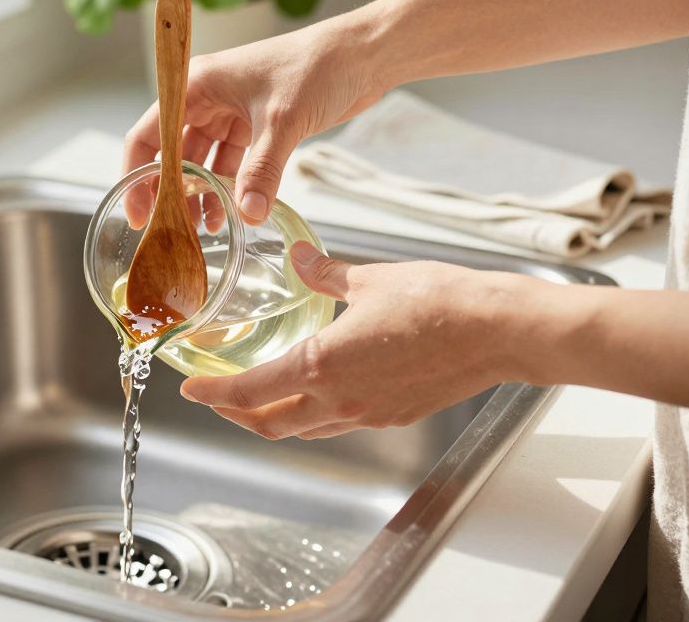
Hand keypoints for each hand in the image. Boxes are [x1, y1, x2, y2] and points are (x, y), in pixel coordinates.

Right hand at [123, 18, 384, 227]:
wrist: (362, 56)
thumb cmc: (316, 66)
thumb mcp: (282, 121)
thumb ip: (261, 170)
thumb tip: (247, 214)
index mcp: (197, 85)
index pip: (148, 135)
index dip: (137, 176)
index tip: (137, 214)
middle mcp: (207, 100)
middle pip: (172, 154)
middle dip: (170, 193)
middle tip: (168, 231)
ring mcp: (230, 114)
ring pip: (202, 163)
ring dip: (200, 195)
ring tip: (200, 231)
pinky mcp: (255, 128)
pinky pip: (231, 165)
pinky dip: (228, 189)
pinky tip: (231, 214)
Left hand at [179, 241, 542, 438]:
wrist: (498, 331)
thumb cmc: (439, 302)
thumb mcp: (370, 279)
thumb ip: (325, 275)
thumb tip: (300, 259)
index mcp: (322, 365)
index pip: (250, 390)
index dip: (214, 392)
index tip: (191, 387)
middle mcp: (340, 400)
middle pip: (270, 424)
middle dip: (237, 414)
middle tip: (218, 397)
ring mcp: (368, 414)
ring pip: (305, 429)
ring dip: (274, 418)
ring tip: (260, 397)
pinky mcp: (394, 416)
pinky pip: (339, 424)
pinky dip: (314, 414)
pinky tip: (317, 390)